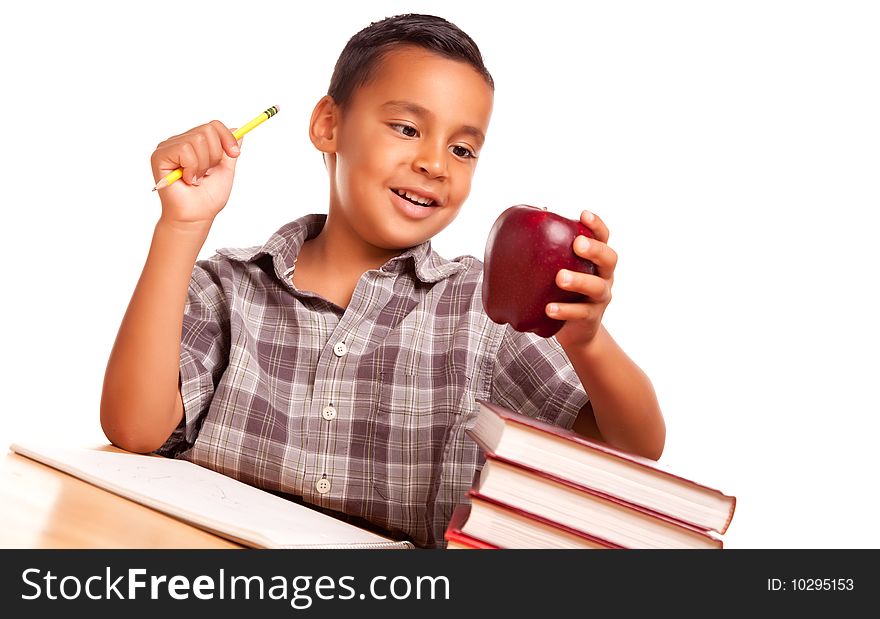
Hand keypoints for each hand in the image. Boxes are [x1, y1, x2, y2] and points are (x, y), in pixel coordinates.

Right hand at [150, 120, 241, 226]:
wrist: (196, 216)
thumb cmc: (207, 198)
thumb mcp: (225, 170)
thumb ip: (229, 151)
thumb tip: (237, 130)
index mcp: (194, 144)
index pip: (213, 125)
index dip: (227, 138)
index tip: (235, 154)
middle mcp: (180, 142)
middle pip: (207, 130)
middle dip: (214, 156)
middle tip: (206, 174)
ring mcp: (168, 147)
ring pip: (197, 140)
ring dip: (203, 164)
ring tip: (195, 178)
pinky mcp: (160, 155)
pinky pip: (185, 150)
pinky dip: (192, 168)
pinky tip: (186, 179)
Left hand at [548, 210, 617, 349]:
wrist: (573, 331)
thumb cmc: (560, 291)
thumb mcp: (555, 270)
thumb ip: (544, 252)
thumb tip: (514, 228)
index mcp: (595, 259)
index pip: (602, 237)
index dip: (596, 225)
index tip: (583, 214)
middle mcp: (604, 276)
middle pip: (609, 258)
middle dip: (595, 249)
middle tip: (577, 244)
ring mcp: (600, 298)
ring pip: (596, 287)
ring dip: (579, 280)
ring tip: (560, 278)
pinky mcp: (591, 318)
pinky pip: (581, 313)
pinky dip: (565, 310)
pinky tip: (548, 308)